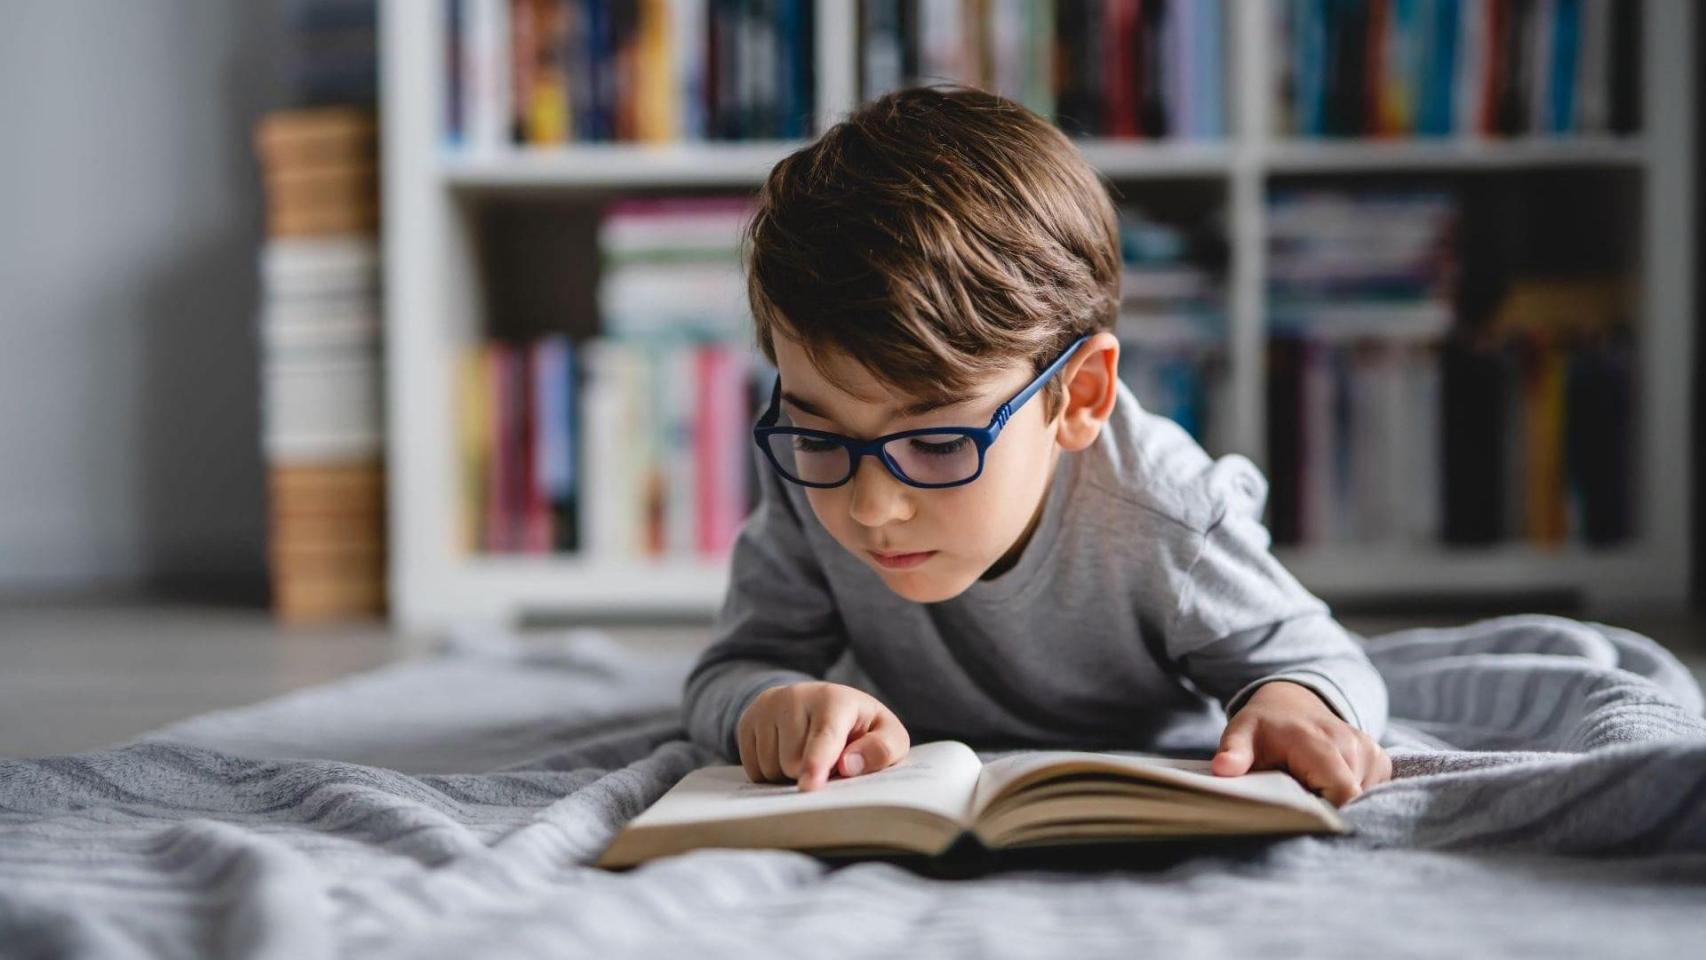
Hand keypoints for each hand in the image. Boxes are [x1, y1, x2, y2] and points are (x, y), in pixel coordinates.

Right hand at [736, 681, 910, 791]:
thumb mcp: (888, 736)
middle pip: (793, 763)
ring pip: (770, 768)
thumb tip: (849, 765)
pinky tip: (786, 753)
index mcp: (835, 699)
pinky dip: (770, 772)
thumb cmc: (861, 728)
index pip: (824, 737)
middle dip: (810, 773)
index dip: (816, 764)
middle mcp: (795, 696)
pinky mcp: (747, 719)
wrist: (822, 704)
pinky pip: (752, 769)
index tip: (809, 786)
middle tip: (827, 758)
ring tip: (806, 753)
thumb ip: (881, 750)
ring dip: (789, 775)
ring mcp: (767, 706)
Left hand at [1210, 680, 1390, 804]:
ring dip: (1338, 801)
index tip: (1303, 819)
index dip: (1327, 813)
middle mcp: (1350, 743)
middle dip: (1329, 809)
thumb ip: (1234, 752)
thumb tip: (1223, 769)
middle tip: (1300, 802)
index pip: (1343, 793)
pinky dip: (1352, 794)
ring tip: (1310, 787)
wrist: (1290, 703)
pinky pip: (1372, 789)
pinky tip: (1327, 783)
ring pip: (1364, 797)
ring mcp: (1369, 749)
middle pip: (1354, 800)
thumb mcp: (1241, 734)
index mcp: (1318, 742)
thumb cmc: (1263, 727)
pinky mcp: (1379, 757)